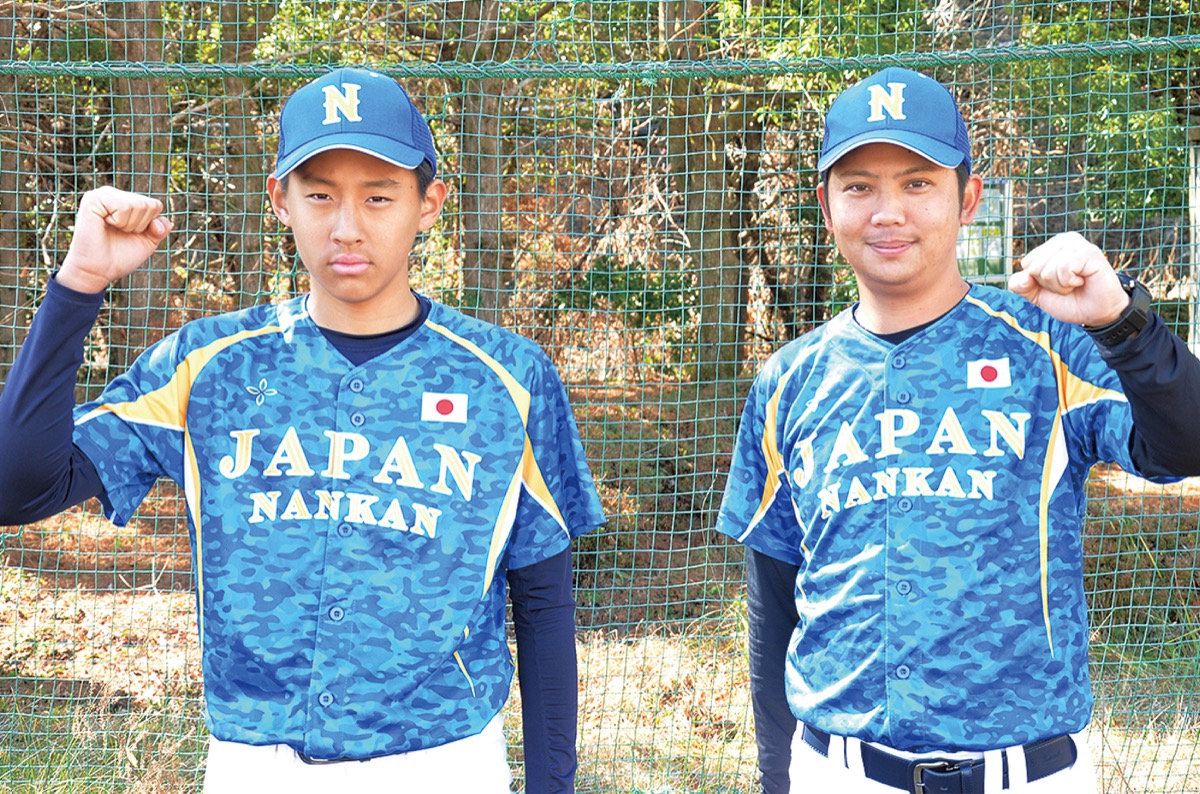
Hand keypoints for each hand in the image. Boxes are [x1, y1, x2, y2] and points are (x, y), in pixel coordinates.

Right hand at [57, 187, 172, 293]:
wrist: (98, 270)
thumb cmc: (120, 256)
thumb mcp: (147, 241)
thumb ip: (160, 229)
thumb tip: (161, 222)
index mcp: (124, 200)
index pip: (155, 205)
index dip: (149, 225)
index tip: (131, 234)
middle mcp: (113, 194)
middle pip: (149, 205)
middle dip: (140, 226)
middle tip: (120, 233)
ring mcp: (102, 194)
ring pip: (139, 205)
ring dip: (129, 225)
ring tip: (112, 229)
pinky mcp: (93, 199)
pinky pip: (124, 206)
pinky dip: (120, 221)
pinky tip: (105, 224)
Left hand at [1008, 231, 1128, 325]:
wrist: (1095, 313)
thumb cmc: (1069, 300)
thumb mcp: (1037, 295)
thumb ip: (1020, 285)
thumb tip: (1023, 276)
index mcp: (1050, 245)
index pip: (1027, 263)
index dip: (1038, 281)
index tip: (1057, 283)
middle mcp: (1064, 240)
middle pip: (1035, 266)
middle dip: (1049, 284)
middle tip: (1068, 285)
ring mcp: (1077, 244)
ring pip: (1048, 269)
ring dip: (1060, 285)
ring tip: (1076, 283)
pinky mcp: (1089, 252)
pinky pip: (1063, 269)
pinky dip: (1069, 282)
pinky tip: (1082, 281)